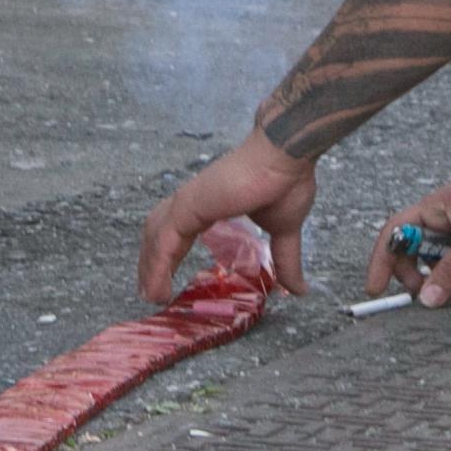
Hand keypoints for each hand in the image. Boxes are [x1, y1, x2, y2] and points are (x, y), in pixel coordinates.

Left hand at [137, 136, 315, 303]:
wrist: (286, 156)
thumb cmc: (285, 181)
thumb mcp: (285, 231)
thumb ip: (286, 260)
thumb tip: (300, 289)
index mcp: (210, 204)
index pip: (179, 232)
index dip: (169, 255)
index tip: (165, 279)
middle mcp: (193, 202)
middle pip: (158, 234)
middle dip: (151, 263)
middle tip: (150, 291)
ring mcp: (187, 202)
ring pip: (156, 238)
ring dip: (149, 267)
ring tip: (151, 294)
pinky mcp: (188, 206)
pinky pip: (164, 242)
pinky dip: (157, 267)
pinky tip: (158, 288)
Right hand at [368, 157, 450, 305]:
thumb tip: (428, 301)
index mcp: (436, 207)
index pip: (395, 232)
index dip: (382, 260)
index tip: (376, 289)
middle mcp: (447, 219)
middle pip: (414, 252)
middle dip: (419, 274)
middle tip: (430, 294)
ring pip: (442, 263)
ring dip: (450, 276)